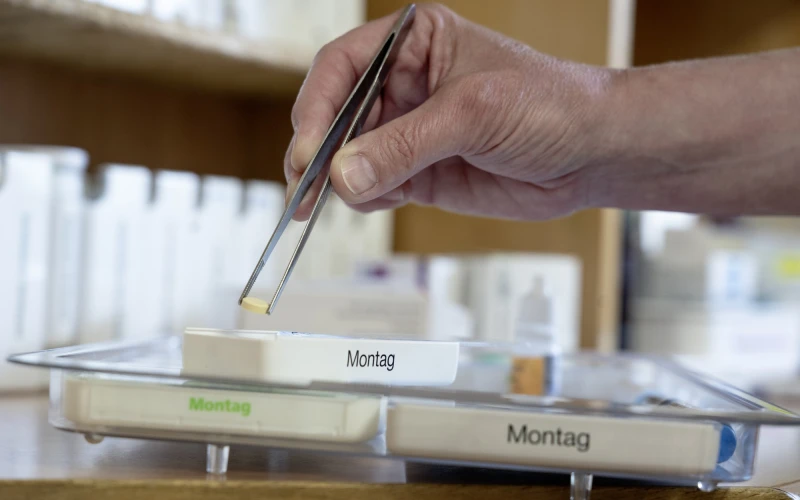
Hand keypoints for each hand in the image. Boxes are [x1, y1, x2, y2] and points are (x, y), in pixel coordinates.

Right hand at [285, 3, 614, 220]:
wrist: (591, 154)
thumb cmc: (549, 104)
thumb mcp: (473, 114)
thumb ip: (405, 146)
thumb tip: (343, 176)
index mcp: (413, 42)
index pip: (342, 67)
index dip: (318, 107)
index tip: (309, 149)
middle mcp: (403, 84)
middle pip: (336, 114)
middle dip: (319, 151)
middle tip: (305, 187)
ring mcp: (409, 130)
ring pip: (349, 155)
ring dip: (340, 180)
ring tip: (340, 199)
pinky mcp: (419, 171)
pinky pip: (373, 186)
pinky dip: (366, 198)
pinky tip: (379, 201)